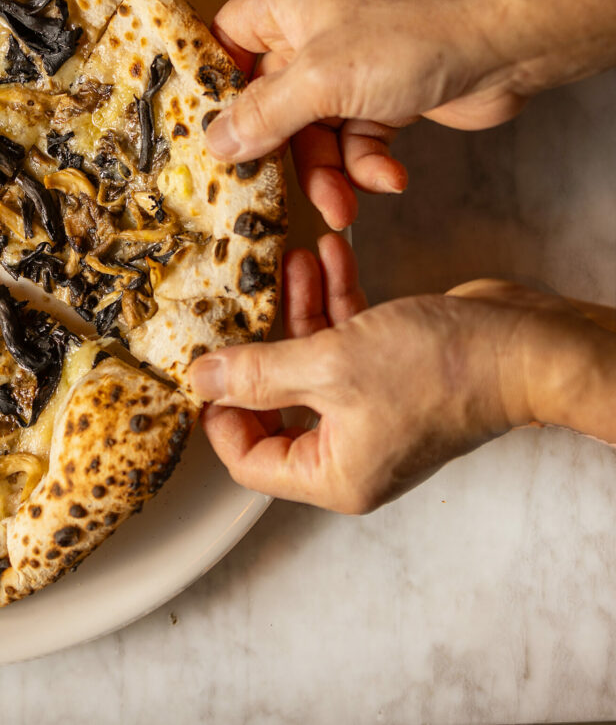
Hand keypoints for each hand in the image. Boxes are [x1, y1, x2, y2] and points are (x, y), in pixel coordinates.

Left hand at [187, 234, 615, 513]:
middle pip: (275, 405)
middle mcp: (350, 452)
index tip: (209, 364)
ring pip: (311, 362)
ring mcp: (373, 413)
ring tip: (289, 261)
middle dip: (261, 346)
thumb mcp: (330, 366)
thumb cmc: (441, 370)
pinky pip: (345, 341)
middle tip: (240, 304)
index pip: (248, 460)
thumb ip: (260, 372)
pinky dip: (335, 301)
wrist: (530, 347)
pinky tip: (326, 255)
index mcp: (332, 474)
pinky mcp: (393, 375)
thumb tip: (201, 379)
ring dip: (300, 308)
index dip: (221, 414)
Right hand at [208, 0, 525, 229]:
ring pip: (316, 129)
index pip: (226, 44)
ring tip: (345, 205)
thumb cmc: (416, 31)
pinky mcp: (387, 91)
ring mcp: (352, 61)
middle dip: (286, 152)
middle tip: (277, 192)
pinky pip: (357, 138)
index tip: (211, 137)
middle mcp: (314, 27)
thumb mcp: (321, 79)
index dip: (216, 91)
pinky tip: (387, 177)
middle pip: (271, 101)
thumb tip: (215, 144)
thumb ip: (264, 116)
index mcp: (287, 0)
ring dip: (330, 171)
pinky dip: (368, 163)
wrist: (513, 38)